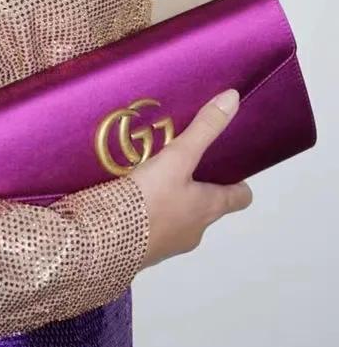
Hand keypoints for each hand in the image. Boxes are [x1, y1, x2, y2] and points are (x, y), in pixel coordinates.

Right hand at [129, 89, 253, 269]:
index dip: (237, 183)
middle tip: (179, 162)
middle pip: (206, 207)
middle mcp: (194, 230)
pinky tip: (125, 195)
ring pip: (177, 217)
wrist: (106, 243)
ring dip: (168, 200)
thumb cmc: (151, 199)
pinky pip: (150, 227)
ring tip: (146, 174)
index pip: (240, 198)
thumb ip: (203, 129)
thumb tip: (233, 98)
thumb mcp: (177, 157)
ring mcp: (168, 243)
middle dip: (196, 187)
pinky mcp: (142, 248)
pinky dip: (144, 213)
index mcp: (209, 208)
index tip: (227, 167)